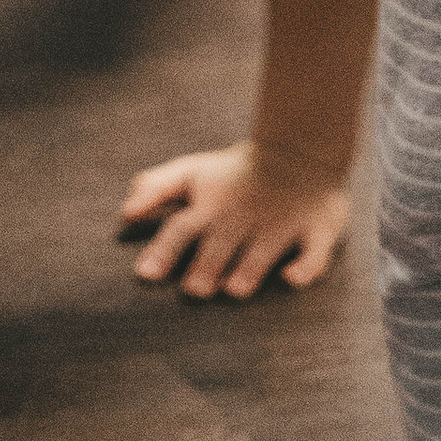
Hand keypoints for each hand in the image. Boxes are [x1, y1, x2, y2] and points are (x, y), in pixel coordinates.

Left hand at [118, 141, 347, 297]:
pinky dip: (305, 265)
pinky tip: (292, 278)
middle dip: (207, 265)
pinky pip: (312, 251)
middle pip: (220, 244)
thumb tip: (126, 212)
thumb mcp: (192, 172)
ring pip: (262, 250)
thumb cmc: (235, 173)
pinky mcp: (315, 231)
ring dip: (249, 268)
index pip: (180, 229)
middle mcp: (243, 217)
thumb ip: (157, 189)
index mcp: (211, 206)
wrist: (299, 150)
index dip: (163, 250)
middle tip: (195, 289)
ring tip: (235, 289)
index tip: (145, 274)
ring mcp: (281, 224)